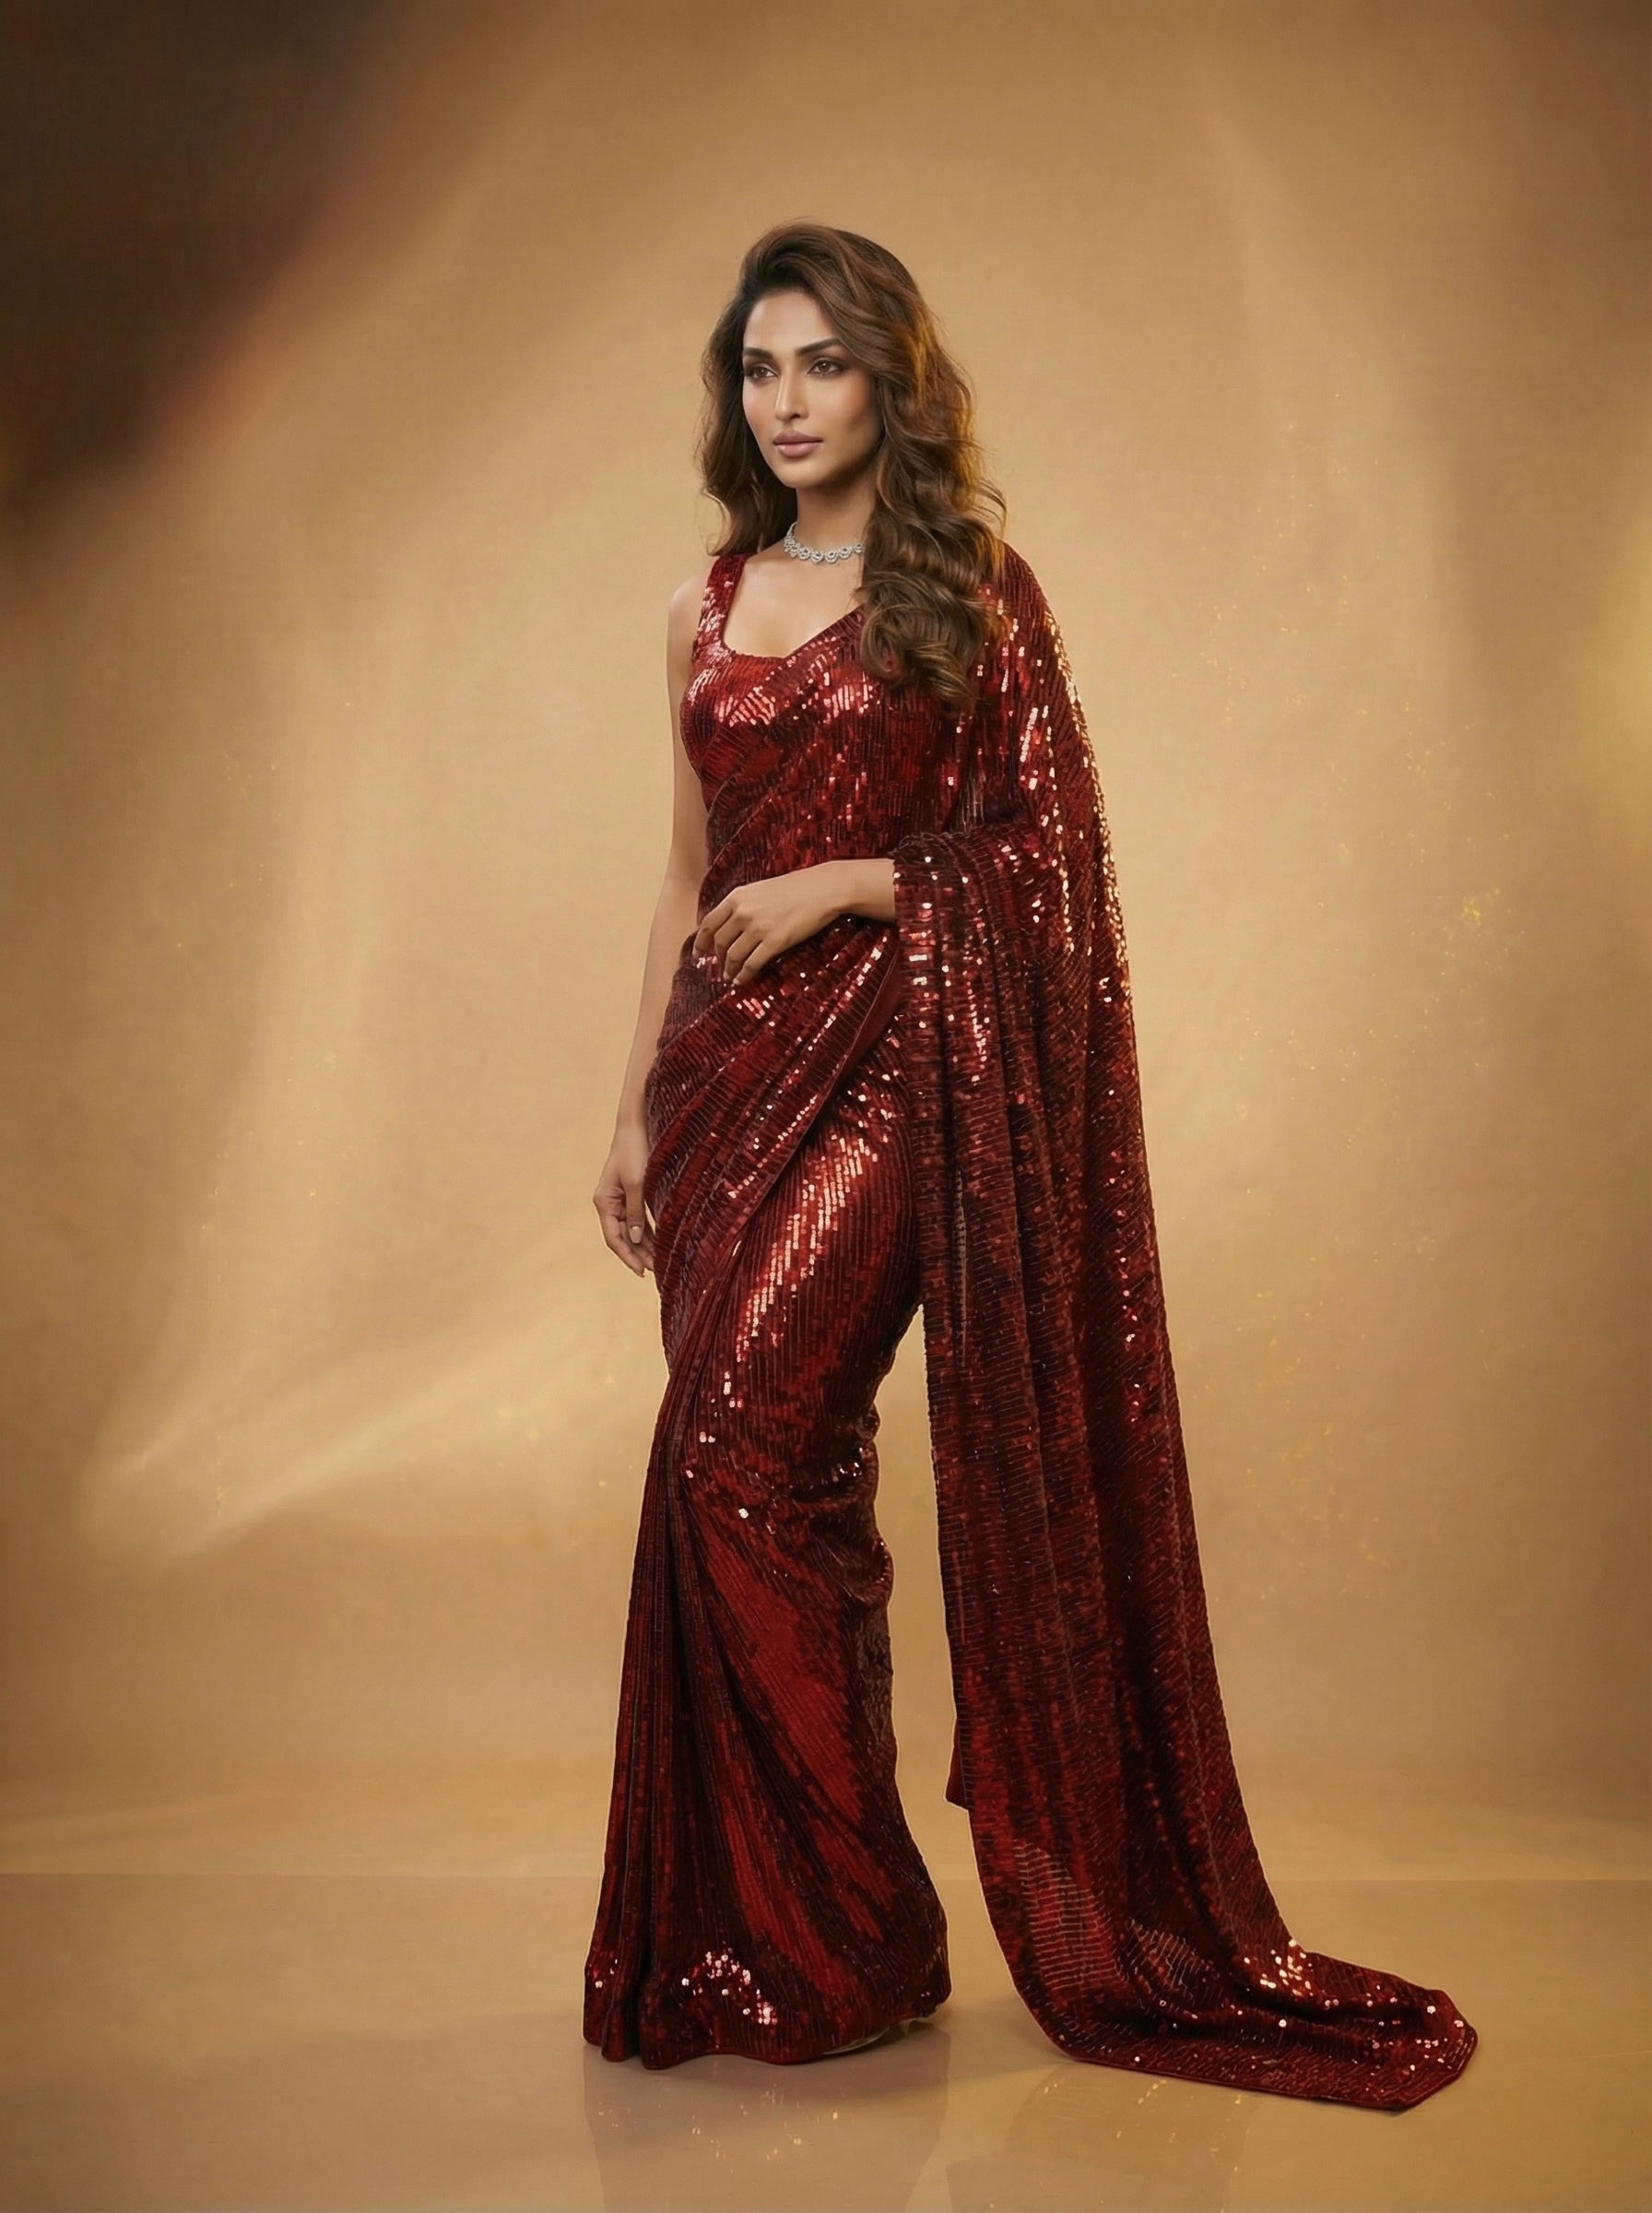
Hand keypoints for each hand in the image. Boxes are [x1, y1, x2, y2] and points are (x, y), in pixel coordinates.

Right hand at [593, 1119, 653, 1276]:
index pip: (614, 1237)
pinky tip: (662, 1243)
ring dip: (646, 1245)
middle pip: (623, 1236)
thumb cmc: (635, 1150)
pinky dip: (651, 1231)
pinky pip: (641, 1218)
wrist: (637, 1124)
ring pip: (633, 1230)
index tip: (642, 1272)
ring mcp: (621, 1199)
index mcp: (604, 1201)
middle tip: (658, 1272)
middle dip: (639, 1254)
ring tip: (662, 1263)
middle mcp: (610, 1203)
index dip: (628, 1256)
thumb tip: (637, 1239)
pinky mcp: (634, 1193)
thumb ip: (636, 1211)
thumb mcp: (638, 1182)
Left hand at [693, 863, 847, 984]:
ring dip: (729, 970)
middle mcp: (743, 912)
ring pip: (733, 956)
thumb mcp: (760, 889)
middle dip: (717, 958)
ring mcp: (758, 927)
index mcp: (737, 897)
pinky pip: (751, 964)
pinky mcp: (775, 941)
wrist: (822, 888)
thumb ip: (742, 904)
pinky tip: (742, 981)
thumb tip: (728, 925)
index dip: (700, 941)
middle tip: (720, 967)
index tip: (698, 954)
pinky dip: (744, 976)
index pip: (709, 923)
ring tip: (730, 978)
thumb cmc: (795, 887)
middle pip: (719, 942)